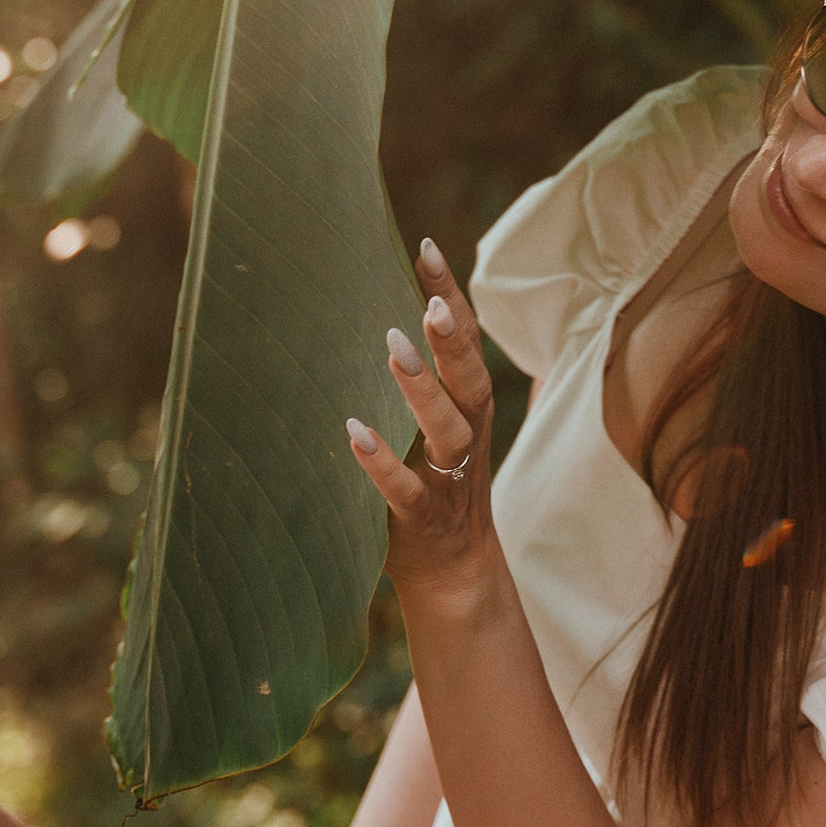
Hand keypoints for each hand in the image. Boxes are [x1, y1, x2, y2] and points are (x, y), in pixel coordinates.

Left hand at [346, 239, 501, 612]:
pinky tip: (354, 433)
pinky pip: (406, 491)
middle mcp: (468, 439)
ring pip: (445, 431)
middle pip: (469, 382)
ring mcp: (449, 481)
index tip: (425, 249)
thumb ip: (428, 379)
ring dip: (421, 389)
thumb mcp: (439, 427)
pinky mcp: (425, 520)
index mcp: (471, 411)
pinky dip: (382, 464)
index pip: (465, 344)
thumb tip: (392, 311)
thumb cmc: (436, 486)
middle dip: (453, 340)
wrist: (456, 577)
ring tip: (392, 346)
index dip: (449, 296)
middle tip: (429, 302)